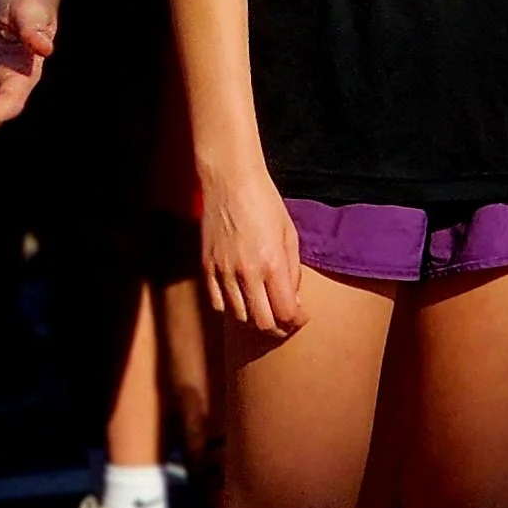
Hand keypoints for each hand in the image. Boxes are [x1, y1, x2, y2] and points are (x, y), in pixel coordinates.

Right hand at [199, 166, 303, 335]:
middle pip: (263, 322)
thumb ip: (293, 271)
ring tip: (263, 308)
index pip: (285, 312)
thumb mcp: (289, 234)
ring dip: (255, 317)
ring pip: (240, 316)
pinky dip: (231, 307)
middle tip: (285, 320)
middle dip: (278, 327)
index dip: (297, 321)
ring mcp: (223, 272)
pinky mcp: (207, 267)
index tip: (301, 317)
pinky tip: (241, 298)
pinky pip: (217, 303)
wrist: (230, 180)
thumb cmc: (264, 202)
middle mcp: (247, 273)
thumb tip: (294, 300)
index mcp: (272, 264)